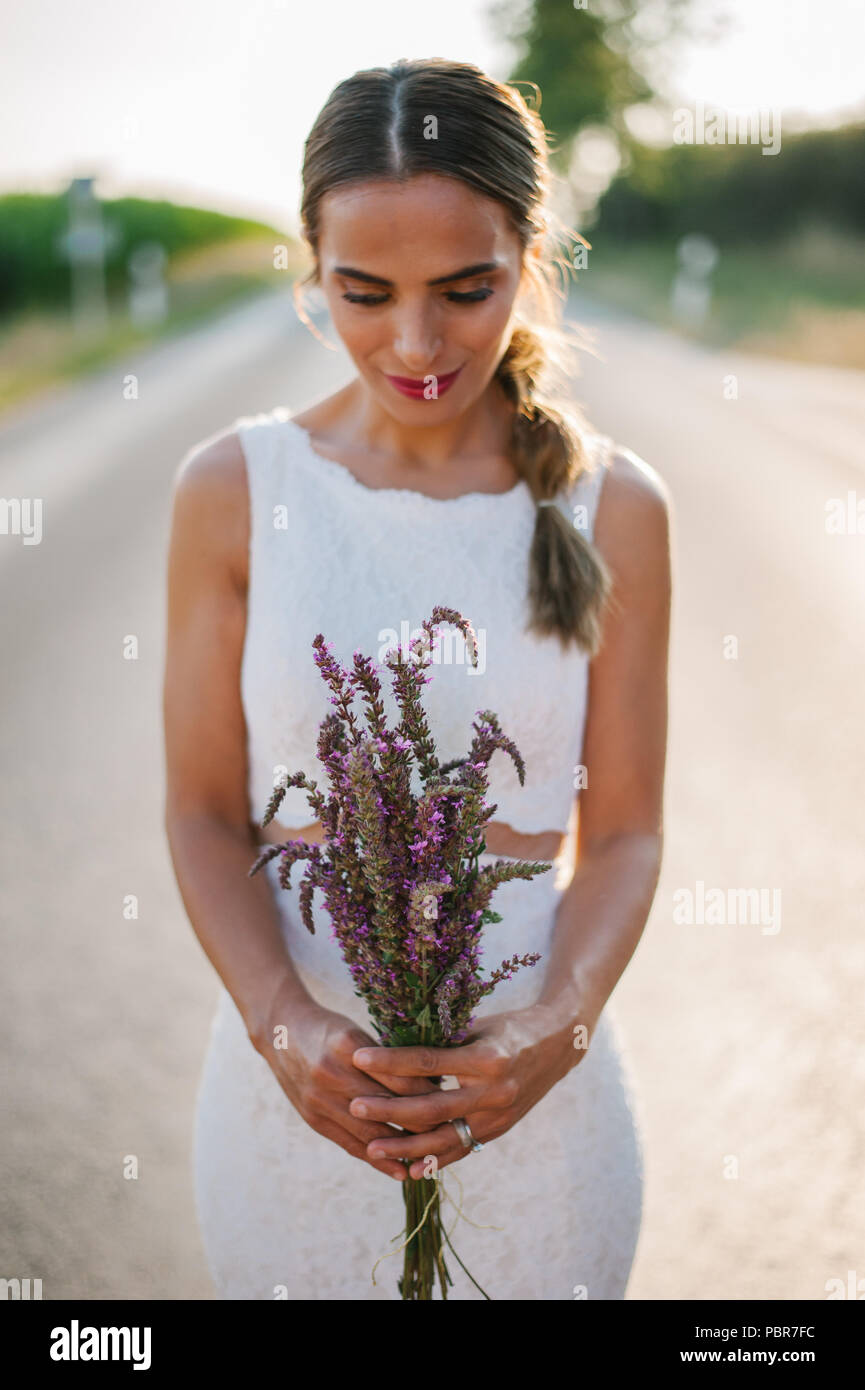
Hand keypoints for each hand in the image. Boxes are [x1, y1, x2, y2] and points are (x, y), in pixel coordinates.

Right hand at [253, 981, 439, 1182]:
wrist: (280, 1033)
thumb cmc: (331, 1028)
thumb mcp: (359, 1032)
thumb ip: (388, 1059)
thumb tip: (436, 1081)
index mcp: (350, 1046)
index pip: (398, 1079)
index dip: (429, 1094)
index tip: (454, 1102)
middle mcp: (333, 1074)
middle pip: (388, 1108)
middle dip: (422, 1124)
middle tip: (452, 1132)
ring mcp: (320, 1100)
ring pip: (371, 1132)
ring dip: (403, 1147)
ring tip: (433, 1156)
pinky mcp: (313, 1119)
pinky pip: (350, 1145)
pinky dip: (378, 1160)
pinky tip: (401, 1171)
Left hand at [348, 1003, 581, 1179]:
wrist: (558, 1044)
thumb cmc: (509, 1027)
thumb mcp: (477, 1025)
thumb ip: (442, 1041)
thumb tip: (392, 1048)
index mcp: (485, 1057)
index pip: (428, 1062)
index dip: (391, 1061)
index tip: (358, 1057)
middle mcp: (494, 1091)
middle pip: (432, 1107)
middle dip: (390, 1110)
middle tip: (355, 1106)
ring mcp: (499, 1116)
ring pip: (445, 1138)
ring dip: (406, 1147)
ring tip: (371, 1148)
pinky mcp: (500, 1130)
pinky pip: (462, 1150)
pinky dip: (435, 1161)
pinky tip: (408, 1168)